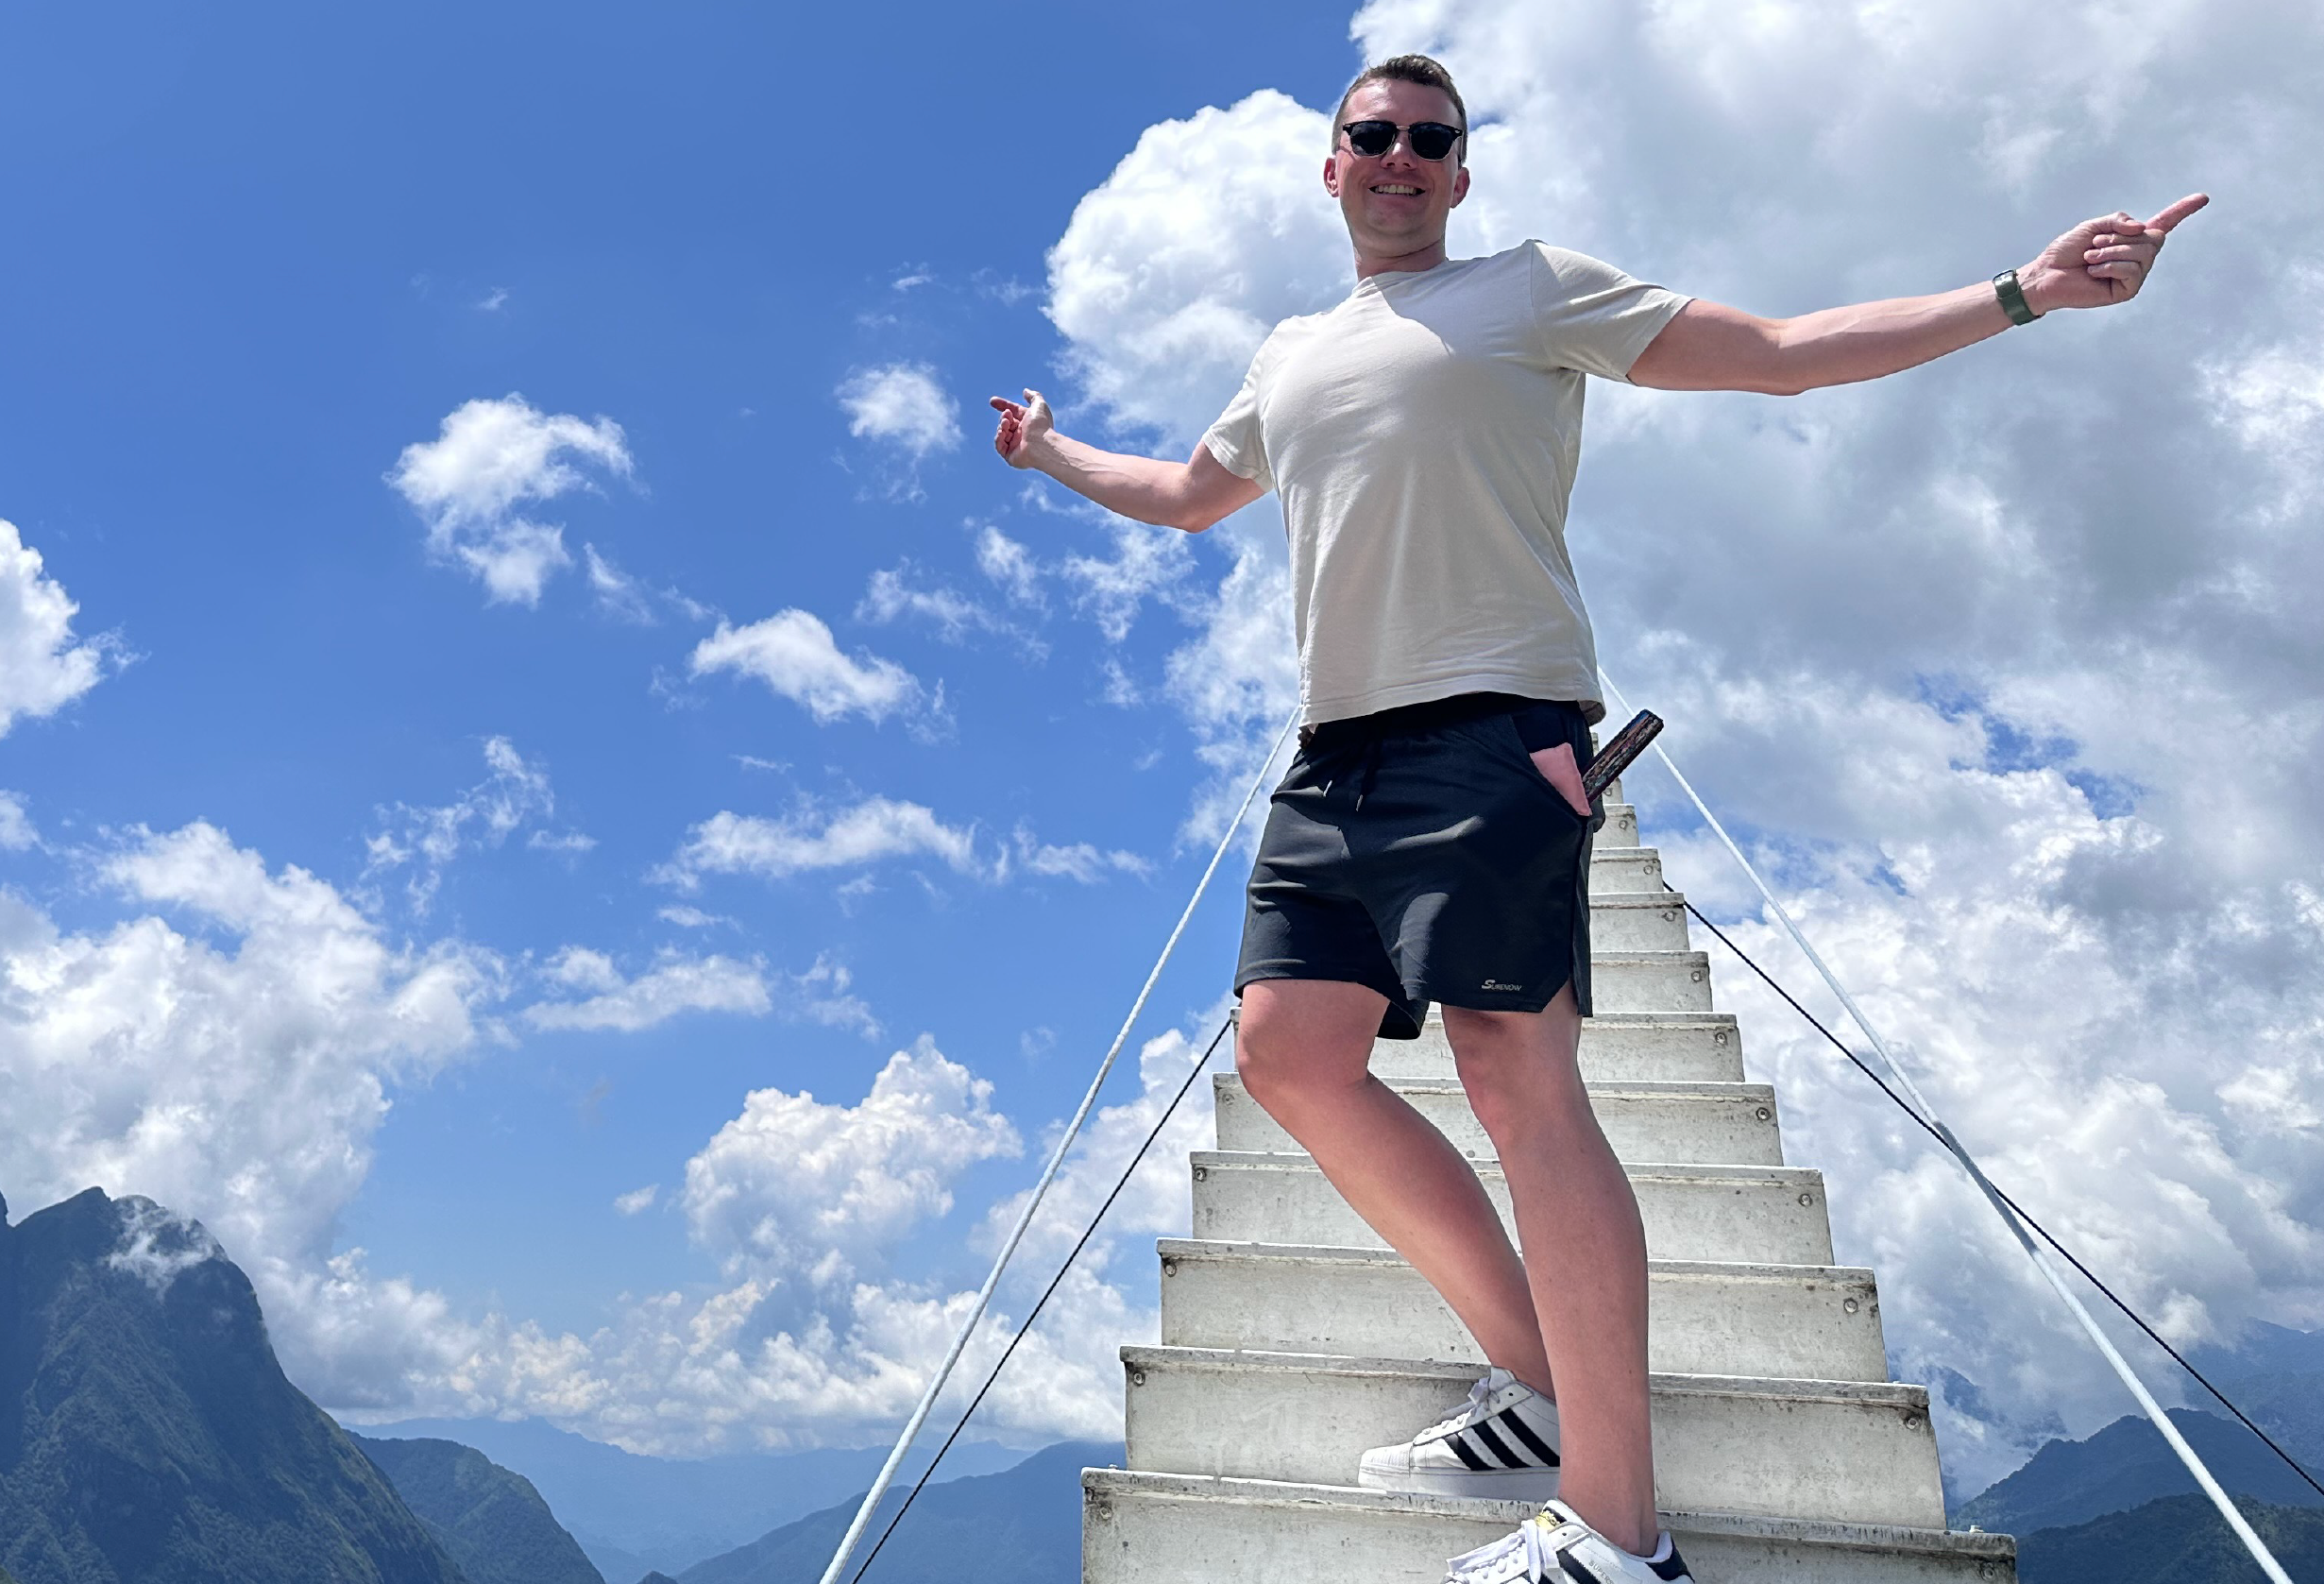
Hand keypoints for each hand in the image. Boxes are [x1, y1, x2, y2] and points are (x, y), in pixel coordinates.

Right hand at [988, 388, 1053, 468]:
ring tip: (1006, 423)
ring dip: (1001, 426)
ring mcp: (1016, 446)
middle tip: (1007, 415)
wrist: (1041, 445)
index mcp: (1028, 422)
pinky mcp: (1011, 457)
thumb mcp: (1039, 405)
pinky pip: (999, 446)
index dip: (1003, 405)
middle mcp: (1022, 434)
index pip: (1013, 412)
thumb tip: (1025, 391)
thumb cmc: (1041, 426)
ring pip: (1001, 433)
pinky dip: (998, 438)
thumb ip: (1033, 396)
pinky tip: (1002, 432)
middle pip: (1006, 422)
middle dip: (1004, 416)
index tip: (992, 401)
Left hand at [2020, 193, 2207, 313]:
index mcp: (2132, 240)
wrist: (2046, 275)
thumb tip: (2143, 229)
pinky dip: (2109, 266)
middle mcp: (2138, 257)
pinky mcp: (2127, 291)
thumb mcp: (2094, 226)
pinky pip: (2131, 270)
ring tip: (2090, 258)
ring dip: (2112, 252)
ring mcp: (2134, 275)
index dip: (2182, 210)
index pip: (2163, 223)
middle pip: (2153, 238)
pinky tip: (2093, 272)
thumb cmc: (2067, 251)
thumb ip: (2119, 221)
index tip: (2203, 197)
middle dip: (2121, 237)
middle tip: (2094, 246)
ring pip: (2142, 254)